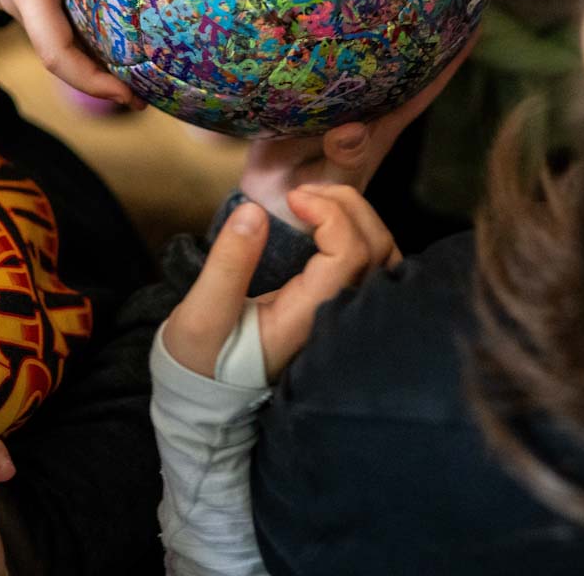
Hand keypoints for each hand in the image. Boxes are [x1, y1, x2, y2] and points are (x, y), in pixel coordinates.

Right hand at [0, 0, 137, 104]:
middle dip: (102, 76)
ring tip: (144, 63)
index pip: (55, 52)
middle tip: (152, 88)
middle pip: (62, 52)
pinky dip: (88, 27)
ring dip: (97, 54)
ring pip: (60, 34)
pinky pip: (58, 14)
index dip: (91, 81)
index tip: (129, 95)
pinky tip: (119, 22)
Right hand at [164, 186, 396, 381]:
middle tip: (303, 192)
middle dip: (346, 205)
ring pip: (382, 257)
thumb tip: (254, 211)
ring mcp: (341, 315)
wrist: (208, 392)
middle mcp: (336, 318)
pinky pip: (370, 265)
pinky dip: (358, 232)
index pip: (349, 256)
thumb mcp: (201, 314)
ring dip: (357, 217)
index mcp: (308, 318)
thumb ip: (228, 264)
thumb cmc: (202, 358)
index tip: (291, 198)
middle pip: (375, 249)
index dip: (329, 214)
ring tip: (316, 200)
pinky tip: (326, 220)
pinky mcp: (336, 309)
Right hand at [239, 40, 470, 223]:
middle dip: (421, 35)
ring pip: (366, 63)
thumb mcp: (329, 185)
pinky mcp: (307, 98)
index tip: (473, 29)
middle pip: (399, 69)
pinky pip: (327, 64)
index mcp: (377, 130)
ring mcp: (337, 103)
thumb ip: (343, 161)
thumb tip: (354, 129)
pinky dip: (338, 40)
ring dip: (381, 31)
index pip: (419, 92)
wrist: (266, 208)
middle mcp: (363, 111)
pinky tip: (337, 15)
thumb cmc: (304, 201)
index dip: (445, 65)